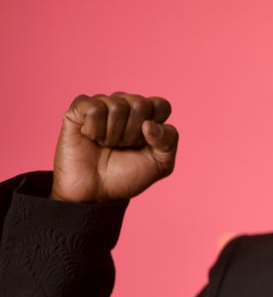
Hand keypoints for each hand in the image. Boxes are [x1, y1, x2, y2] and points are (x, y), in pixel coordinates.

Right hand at [51, 93, 178, 202]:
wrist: (96, 193)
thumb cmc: (127, 176)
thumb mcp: (161, 164)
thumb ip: (169, 140)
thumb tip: (149, 123)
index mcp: (147, 116)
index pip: (161, 104)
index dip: (155, 127)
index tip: (145, 144)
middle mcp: (126, 106)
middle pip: (140, 104)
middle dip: (133, 133)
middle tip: (123, 146)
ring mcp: (103, 105)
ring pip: (117, 106)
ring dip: (113, 134)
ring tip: (106, 144)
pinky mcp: (79, 110)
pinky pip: (94, 108)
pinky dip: (95, 129)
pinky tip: (91, 138)